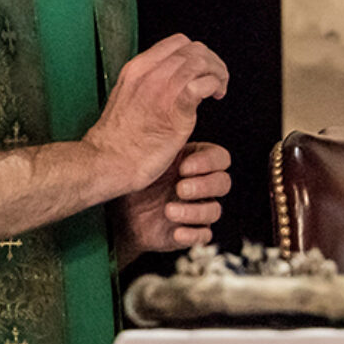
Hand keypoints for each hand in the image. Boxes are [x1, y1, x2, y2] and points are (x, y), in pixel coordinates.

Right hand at [84, 34, 228, 195]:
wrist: (109, 160)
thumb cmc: (119, 139)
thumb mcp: (128, 97)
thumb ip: (149, 84)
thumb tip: (171, 79)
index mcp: (138, 67)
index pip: (178, 42)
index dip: (197, 53)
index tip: (202, 71)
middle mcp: (150, 72)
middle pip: (194, 49)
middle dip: (212, 62)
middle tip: (216, 81)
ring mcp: (161, 88)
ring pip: (202, 62)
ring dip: (218, 73)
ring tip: (218, 90)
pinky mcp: (175, 107)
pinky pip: (202, 84)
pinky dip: (214, 85)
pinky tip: (214, 96)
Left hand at [110, 140, 232, 259]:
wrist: (120, 215)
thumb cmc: (135, 180)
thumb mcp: (148, 156)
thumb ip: (165, 134)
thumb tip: (178, 109)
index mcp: (194, 162)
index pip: (220, 158)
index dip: (207, 163)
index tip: (184, 166)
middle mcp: (200, 186)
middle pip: (223, 183)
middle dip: (203, 186)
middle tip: (180, 188)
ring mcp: (197, 209)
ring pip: (215, 210)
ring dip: (194, 211)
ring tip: (169, 210)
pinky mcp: (191, 231)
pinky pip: (204, 235)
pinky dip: (191, 234)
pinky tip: (175, 230)